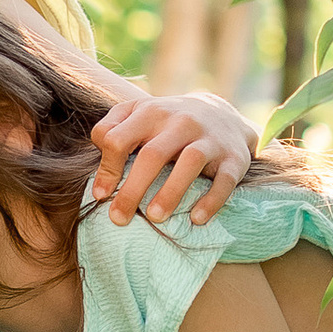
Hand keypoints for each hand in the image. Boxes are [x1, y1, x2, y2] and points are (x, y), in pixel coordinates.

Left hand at [89, 85, 256, 227]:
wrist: (223, 114)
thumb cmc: (168, 122)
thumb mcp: (139, 114)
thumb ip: (112, 128)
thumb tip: (98, 158)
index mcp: (151, 112)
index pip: (119, 138)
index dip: (107, 168)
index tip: (101, 195)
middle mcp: (182, 121)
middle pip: (153, 154)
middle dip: (133, 190)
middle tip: (118, 218)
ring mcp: (210, 139)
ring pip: (190, 162)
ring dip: (171, 192)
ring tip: (155, 218)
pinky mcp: (234, 157)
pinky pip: (225, 179)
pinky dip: (212, 200)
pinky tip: (196, 219)